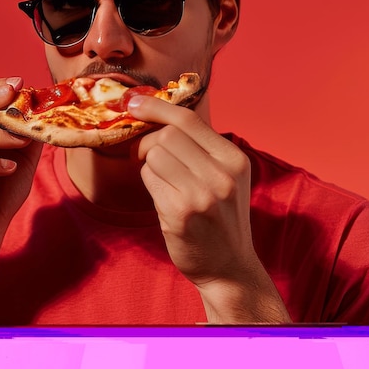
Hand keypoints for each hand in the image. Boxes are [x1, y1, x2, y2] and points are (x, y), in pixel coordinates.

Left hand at [129, 95, 289, 322]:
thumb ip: (199, 147)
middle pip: (167, 135)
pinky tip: (165, 200)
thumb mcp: (225, 177)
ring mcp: (200, 196)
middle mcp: (221, 175)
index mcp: (234, 160)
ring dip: (150, 166)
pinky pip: (149, 179)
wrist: (229, 267)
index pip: (188, 120)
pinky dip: (150, 184)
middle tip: (148, 157)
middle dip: (150, 142)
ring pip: (154, 156)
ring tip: (165, 184)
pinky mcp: (179, 214)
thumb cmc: (220, 217)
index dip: (157, 106)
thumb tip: (155, 114)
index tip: (135, 101)